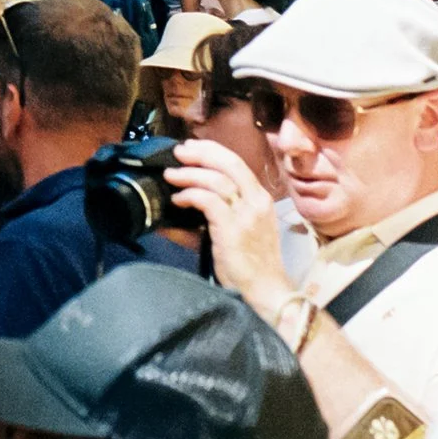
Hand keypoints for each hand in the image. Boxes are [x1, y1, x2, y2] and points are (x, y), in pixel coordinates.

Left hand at [165, 139, 292, 318]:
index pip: (237, 162)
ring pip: (216, 179)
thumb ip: (216, 211)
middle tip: (179, 152)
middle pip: (229, 162)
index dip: (212, 151)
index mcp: (260, 199)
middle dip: (201, 153)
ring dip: (190, 173)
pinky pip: (208, 200)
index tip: (191, 147)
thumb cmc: (251, 264)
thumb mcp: (239, 229)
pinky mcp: (233, 228)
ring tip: (171, 175)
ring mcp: (247, 214)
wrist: (266, 291)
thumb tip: (181, 198)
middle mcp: (257, 201)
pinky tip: (179, 199)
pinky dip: (190, 194)